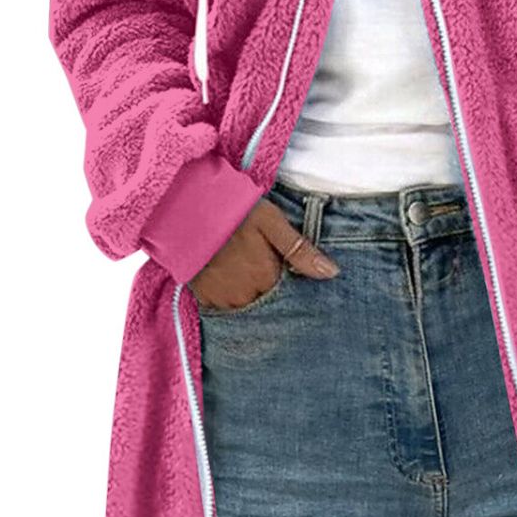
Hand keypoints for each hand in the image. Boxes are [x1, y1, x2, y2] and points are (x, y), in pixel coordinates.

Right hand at [189, 198, 338, 310]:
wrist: (184, 209)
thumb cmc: (232, 210)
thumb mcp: (272, 222)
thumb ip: (300, 250)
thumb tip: (331, 273)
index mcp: (266, 277)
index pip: (287, 293)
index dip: (286, 280)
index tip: (280, 267)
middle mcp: (245, 296)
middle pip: (266, 301)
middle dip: (267, 289)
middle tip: (259, 265)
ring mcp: (222, 299)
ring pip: (245, 306)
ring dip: (248, 295)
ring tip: (244, 271)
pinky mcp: (203, 298)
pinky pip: (223, 307)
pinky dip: (229, 297)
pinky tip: (228, 278)